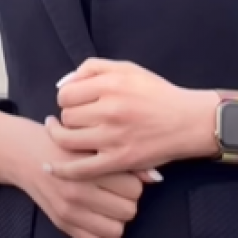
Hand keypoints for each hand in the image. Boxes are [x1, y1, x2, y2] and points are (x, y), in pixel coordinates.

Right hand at [19, 121, 150, 237]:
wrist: (25, 152)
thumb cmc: (62, 140)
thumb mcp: (91, 139)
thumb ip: (121, 155)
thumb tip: (155, 177)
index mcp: (90, 166)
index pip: (134, 188)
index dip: (135, 181)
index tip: (128, 175)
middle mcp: (79, 191)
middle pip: (128, 210)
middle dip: (128, 200)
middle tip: (120, 189)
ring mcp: (70, 210)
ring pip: (115, 230)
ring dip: (116, 218)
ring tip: (109, 202)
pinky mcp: (61, 223)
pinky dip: (100, 232)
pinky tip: (97, 215)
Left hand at [44, 59, 215, 181]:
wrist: (187, 121)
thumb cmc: (156, 93)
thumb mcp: (128, 68)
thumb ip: (93, 68)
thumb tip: (63, 83)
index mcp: (111, 85)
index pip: (66, 94)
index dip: (66, 98)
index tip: (75, 102)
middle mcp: (110, 110)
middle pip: (66, 116)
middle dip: (68, 117)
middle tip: (79, 119)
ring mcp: (113, 138)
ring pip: (68, 140)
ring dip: (62, 138)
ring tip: (63, 135)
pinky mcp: (119, 161)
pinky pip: (80, 169)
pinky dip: (61, 170)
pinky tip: (50, 166)